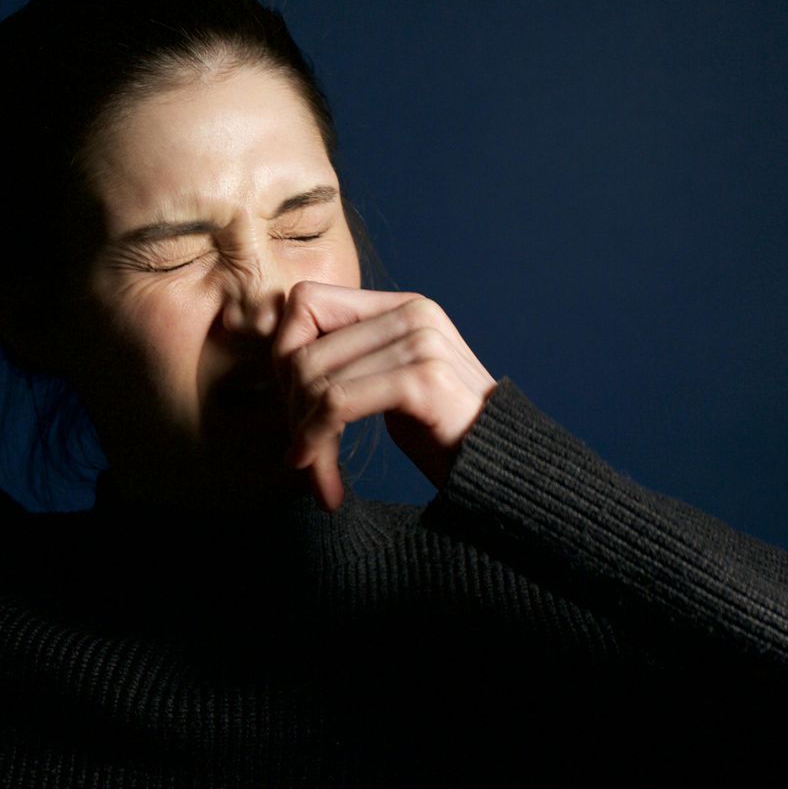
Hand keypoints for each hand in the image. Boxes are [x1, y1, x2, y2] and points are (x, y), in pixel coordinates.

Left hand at [273, 282, 497, 511]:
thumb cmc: (442, 433)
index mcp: (401, 305)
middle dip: (291, 410)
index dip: (285, 355)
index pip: (305, 302)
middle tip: (303, 455)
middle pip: (303, 346)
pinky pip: (337, 403)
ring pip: (315, 378)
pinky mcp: (423, 379)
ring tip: (316, 476)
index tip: (297, 408)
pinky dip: (320, 444)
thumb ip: (347, 360)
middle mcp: (413, 312)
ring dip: (306, 437)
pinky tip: (328, 485)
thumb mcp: (386, 384)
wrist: (506, 472)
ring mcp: (421, 342)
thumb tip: (280, 362)